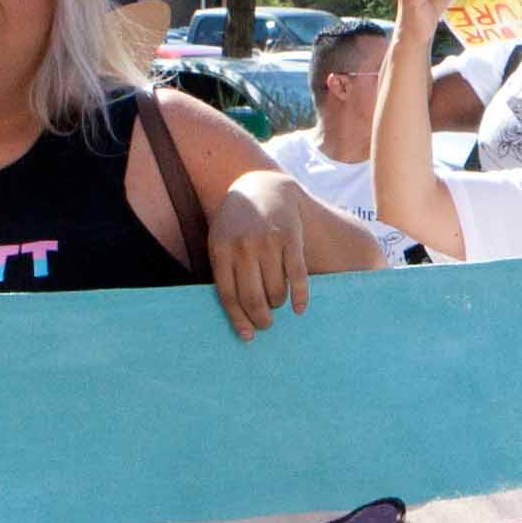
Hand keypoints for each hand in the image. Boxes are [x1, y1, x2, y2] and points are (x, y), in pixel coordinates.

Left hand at [204, 171, 318, 339]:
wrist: (263, 186)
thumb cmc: (237, 223)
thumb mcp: (220, 241)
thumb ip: (224, 272)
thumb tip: (237, 315)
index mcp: (221, 250)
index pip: (229, 296)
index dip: (239, 320)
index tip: (248, 336)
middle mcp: (244, 246)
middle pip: (254, 297)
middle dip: (262, 319)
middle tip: (266, 325)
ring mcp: (268, 242)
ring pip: (276, 290)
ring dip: (278, 304)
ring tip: (277, 303)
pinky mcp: (291, 238)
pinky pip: (297, 277)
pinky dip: (300, 297)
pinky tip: (299, 308)